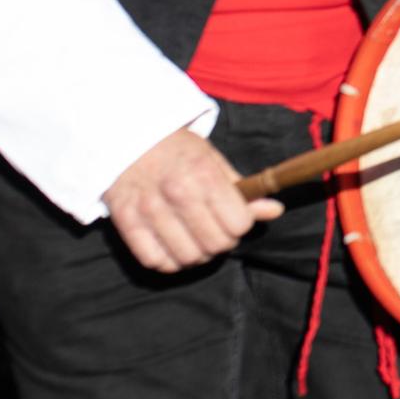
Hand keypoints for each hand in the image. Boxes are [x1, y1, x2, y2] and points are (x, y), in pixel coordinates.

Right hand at [102, 129, 282, 273]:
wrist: (126, 137)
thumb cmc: (177, 149)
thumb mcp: (213, 160)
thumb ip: (242, 189)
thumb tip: (274, 211)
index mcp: (204, 175)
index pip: (238, 223)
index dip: (241, 225)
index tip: (235, 219)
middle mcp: (178, 193)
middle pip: (215, 244)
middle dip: (223, 242)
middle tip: (216, 232)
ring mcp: (149, 209)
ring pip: (187, 258)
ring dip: (198, 255)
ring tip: (196, 241)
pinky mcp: (126, 222)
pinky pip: (155, 261)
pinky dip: (168, 261)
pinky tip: (173, 247)